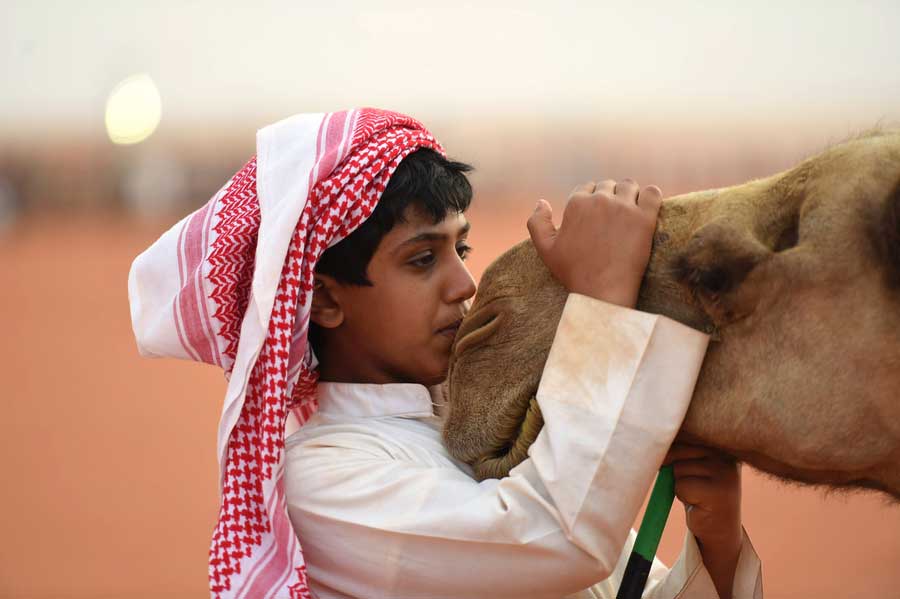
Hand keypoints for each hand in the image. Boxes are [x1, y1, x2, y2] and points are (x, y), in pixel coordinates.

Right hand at [526, 179, 661, 306]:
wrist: (602, 292)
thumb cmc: (574, 273)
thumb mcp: (545, 249)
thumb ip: (537, 222)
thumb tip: (541, 201)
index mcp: (576, 203)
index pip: (587, 187)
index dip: (591, 201)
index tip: (597, 216)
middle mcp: (600, 200)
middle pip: (609, 185)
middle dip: (610, 197)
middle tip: (613, 218)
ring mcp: (624, 208)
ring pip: (629, 185)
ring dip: (629, 195)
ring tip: (629, 213)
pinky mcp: (645, 218)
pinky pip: (653, 193)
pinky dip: (650, 196)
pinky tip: (647, 209)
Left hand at [664, 442, 742, 598]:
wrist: (720, 528)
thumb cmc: (699, 492)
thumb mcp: (691, 465)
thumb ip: (679, 449)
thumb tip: (649, 439)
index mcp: (719, 444)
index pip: (684, 432)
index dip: (667, 441)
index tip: (663, 445)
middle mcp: (725, 455)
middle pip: (677, 449)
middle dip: (674, 468)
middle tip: (692, 484)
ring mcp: (725, 472)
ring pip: (678, 469)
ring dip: (679, 484)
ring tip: (696, 493)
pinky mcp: (718, 491)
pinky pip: (681, 486)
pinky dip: (683, 495)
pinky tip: (698, 503)